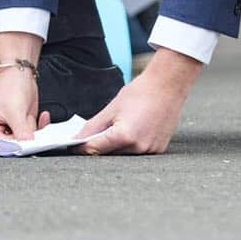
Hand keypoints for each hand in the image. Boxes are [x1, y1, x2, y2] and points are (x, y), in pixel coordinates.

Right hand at [0, 30, 45, 139]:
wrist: (19, 72)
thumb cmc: (8, 85)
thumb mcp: (14, 111)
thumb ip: (21, 132)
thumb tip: (28, 147)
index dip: (14, 147)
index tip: (25, 144)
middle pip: (13, 146)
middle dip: (24, 135)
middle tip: (26, 124)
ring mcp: (10, 131)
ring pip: (25, 142)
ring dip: (31, 128)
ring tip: (25, 113)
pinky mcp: (22, 128)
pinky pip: (33, 135)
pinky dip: (40, 126)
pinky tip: (41, 116)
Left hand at [74, 48, 202, 154]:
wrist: (168, 85)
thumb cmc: (140, 92)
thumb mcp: (112, 108)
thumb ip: (93, 126)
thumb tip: (77, 138)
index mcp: (124, 136)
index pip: (95, 149)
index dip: (81, 148)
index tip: (72, 146)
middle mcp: (138, 148)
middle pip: (109, 154)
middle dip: (98, 147)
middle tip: (90, 136)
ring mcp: (150, 151)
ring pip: (123, 155)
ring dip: (115, 147)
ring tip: (115, 128)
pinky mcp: (158, 150)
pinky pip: (137, 152)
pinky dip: (130, 145)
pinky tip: (131, 130)